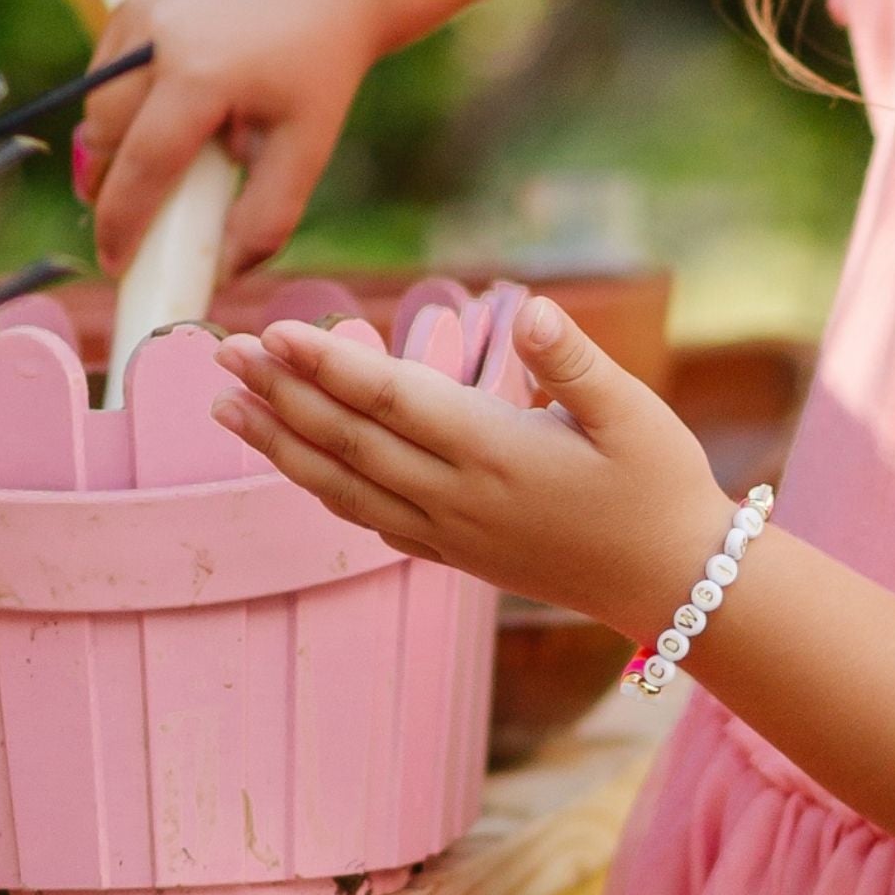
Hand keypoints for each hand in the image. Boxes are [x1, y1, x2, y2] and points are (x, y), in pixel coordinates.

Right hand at [79, 0, 389, 278]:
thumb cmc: (320, 71)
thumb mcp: (306, 151)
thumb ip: (266, 219)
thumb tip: (220, 275)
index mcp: (200, 75)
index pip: (143, 166)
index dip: (122, 223)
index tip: (115, 265)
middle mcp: (158, 35)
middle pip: (107, 135)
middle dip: (108, 188)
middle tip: (126, 229)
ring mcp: (142, 8)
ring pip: (99, 101)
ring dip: (112, 146)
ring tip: (147, 175)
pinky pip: (108, 67)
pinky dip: (121, 103)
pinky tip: (159, 119)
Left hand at [210, 297, 728, 638]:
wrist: (673, 585)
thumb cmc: (662, 488)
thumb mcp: (636, 414)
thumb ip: (576, 362)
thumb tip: (531, 310)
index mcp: (497, 452)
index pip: (393, 402)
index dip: (328, 366)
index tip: (274, 333)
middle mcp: (459, 496)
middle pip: (349, 441)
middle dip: (280, 395)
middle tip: (221, 353)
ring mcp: (451, 532)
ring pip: (344, 486)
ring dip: (280, 445)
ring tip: (224, 409)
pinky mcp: (455, 554)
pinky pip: (369, 520)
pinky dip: (321, 490)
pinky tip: (292, 465)